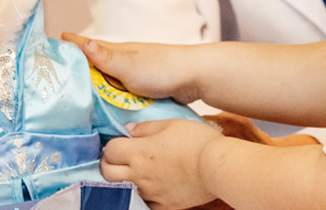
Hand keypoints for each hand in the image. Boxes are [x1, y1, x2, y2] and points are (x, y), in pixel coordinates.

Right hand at [61, 32, 204, 104]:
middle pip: (93, 62)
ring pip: (106, 77)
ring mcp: (133, 74)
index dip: (69, 44)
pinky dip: (108, 94)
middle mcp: (122, 61)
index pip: (86, 45)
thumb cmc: (160, 69)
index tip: (51, 42)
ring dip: (92, 82)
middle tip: (56, 71)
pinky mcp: (142, 87)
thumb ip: (105, 57)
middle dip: (75, 64)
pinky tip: (104, 104)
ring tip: (75, 92)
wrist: (193, 78)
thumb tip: (80, 42)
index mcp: (115, 52)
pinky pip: (118, 91)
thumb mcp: (128, 65)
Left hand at [99, 119, 222, 209]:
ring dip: (122, 181)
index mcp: (139, 152)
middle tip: (118, 159)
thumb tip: (128, 129)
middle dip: (108, 165)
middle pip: (108, 173)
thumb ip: (145, 127)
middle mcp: (140, 174)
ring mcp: (150, 192)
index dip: (111, 146)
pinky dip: (142, 196)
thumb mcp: (171, 124)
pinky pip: (144, 204)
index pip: (109, 151)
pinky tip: (149, 188)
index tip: (120, 144)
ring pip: (122, 190)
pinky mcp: (163, 205)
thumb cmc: (196, 141)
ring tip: (133, 173)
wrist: (218, 167)